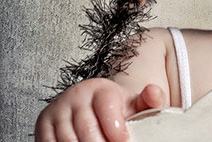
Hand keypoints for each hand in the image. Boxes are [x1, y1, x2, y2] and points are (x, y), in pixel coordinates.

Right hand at [35, 78, 165, 141]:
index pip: (107, 109)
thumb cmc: (118, 110)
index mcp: (100, 88)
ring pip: (68, 140)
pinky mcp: (43, 124)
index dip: (117, 130)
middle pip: (87, 130)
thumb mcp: (135, 103)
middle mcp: (75, 95)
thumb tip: (154, 92)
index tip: (125, 141)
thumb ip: (149, 100)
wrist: (92, 106)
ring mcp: (57, 109)